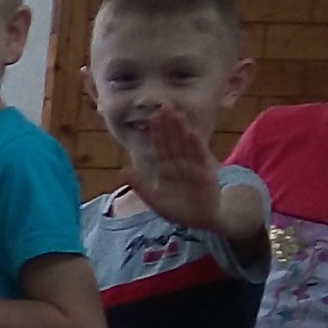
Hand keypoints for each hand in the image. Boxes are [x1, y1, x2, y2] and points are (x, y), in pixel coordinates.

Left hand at [122, 104, 222, 231]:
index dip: (157, 132)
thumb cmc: (179, 210)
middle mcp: (180, 163)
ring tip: (177, 114)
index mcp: (166, 168)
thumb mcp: (155, 200)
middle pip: (173, 140)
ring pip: (186, 143)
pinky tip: (191, 131)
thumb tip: (122, 171)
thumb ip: (140, 186)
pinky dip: (196, 144)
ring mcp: (193, 165)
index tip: (153, 116)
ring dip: (182, 129)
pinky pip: (200, 155)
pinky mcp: (206, 170)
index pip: (161, 146)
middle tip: (165, 105)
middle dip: (169, 124)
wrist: (202, 221)